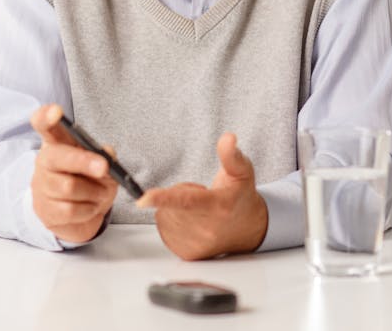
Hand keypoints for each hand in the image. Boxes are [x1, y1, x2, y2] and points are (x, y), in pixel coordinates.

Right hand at [29, 104, 117, 243]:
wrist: (78, 213)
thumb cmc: (89, 180)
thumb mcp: (100, 163)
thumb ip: (104, 155)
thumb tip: (107, 154)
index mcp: (56, 143)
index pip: (44, 125)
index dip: (47, 117)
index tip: (56, 111)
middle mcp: (44, 163)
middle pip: (59, 158)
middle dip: (84, 162)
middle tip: (104, 168)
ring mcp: (42, 188)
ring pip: (69, 188)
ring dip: (94, 192)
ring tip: (102, 193)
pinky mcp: (45, 212)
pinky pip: (70, 211)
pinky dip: (89, 210)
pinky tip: (92, 207)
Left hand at [136, 133, 267, 259]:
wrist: (248, 229)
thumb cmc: (240, 197)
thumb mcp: (242, 171)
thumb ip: (231, 155)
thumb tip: (228, 138)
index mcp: (219, 206)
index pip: (186, 201)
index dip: (163, 198)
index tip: (143, 199)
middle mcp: (207, 229)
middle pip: (171, 204)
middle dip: (178, 193)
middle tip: (200, 194)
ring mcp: (196, 243)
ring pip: (164, 216)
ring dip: (173, 208)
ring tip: (196, 209)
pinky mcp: (187, 253)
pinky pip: (163, 229)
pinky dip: (171, 221)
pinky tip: (190, 221)